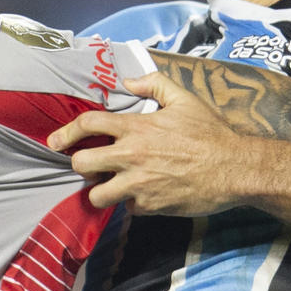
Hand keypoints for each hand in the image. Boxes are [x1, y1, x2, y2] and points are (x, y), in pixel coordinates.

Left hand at [48, 71, 258, 214]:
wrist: (235, 169)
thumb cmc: (211, 133)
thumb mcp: (185, 99)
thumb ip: (154, 84)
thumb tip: (129, 81)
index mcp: (137, 128)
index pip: (88, 124)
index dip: (66, 132)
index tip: (55, 141)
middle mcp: (131, 156)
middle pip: (81, 164)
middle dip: (80, 164)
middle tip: (90, 164)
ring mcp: (138, 184)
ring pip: (96, 195)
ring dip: (99, 190)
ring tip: (110, 185)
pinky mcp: (149, 207)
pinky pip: (126, 208)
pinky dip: (130, 203)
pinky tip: (142, 194)